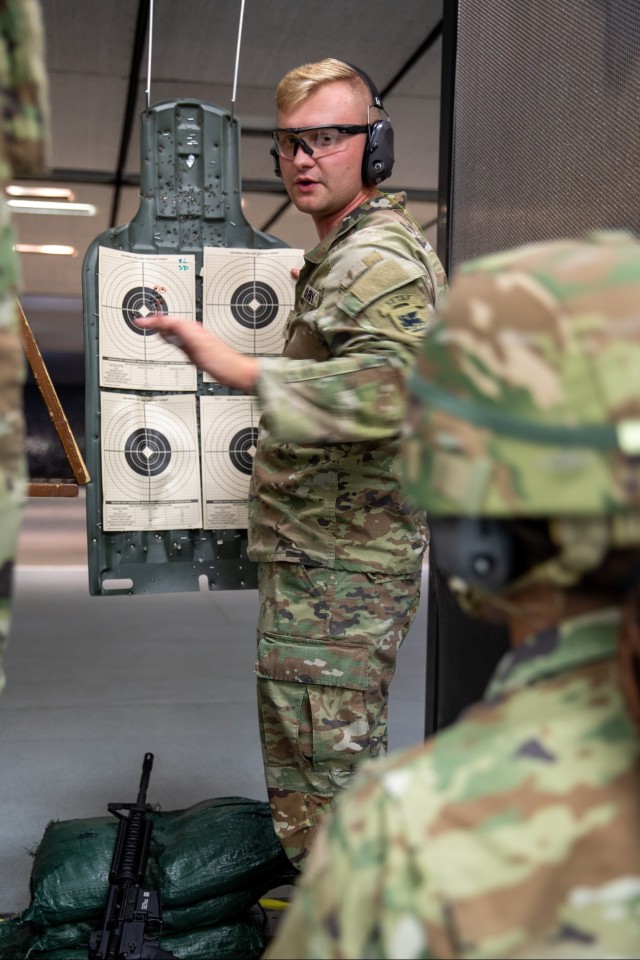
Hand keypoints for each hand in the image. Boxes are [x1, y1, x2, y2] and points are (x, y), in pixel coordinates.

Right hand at [134, 314, 258, 390]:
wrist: (234, 370)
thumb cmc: (220, 360)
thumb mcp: (197, 345)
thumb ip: (181, 333)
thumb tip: (165, 326)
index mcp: (192, 328)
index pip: (168, 321)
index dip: (152, 321)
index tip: (139, 322)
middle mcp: (194, 331)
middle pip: (170, 322)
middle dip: (155, 322)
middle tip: (141, 322)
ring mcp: (196, 339)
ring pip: (174, 329)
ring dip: (162, 327)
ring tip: (150, 327)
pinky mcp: (197, 348)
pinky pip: (179, 338)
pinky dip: (170, 336)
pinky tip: (168, 339)